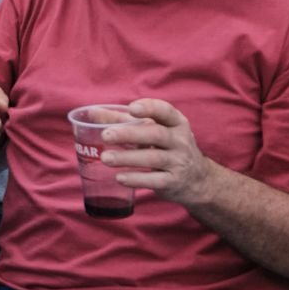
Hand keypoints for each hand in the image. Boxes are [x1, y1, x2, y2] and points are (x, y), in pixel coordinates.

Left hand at [98, 99, 213, 204]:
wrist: (197, 179)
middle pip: (155, 134)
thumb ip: (123, 121)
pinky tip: (119, 177)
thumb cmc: (166, 147)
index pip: (165, 111)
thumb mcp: (153, 131)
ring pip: (153, 158)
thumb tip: (91, 112)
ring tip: (105, 158)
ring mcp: (178, 162)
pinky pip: (154, 180)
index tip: (131, 108)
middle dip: (129, 134)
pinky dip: (136, 179)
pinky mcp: (173, 181)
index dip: (150, 108)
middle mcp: (180, 141)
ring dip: (127, 158)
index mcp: (176, 123)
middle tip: (105, 135)